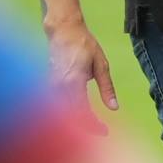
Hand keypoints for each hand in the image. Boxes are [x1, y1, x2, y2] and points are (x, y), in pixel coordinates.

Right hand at [46, 17, 117, 133]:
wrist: (63, 31)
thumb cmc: (85, 45)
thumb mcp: (101, 64)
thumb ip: (107, 87)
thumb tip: (114, 108)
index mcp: (74, 82)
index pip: (82, 112)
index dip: (93, 125)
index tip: (105, 131)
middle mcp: (59, 87)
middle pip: (70, 117)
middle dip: (84, 128)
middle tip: (101, 130)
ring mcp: (51, 87)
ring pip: (62, 114)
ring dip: (76, 122)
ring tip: (92, 124)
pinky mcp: (49, 86)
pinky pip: (57, 106)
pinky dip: (68, 114)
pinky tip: (79, 115)